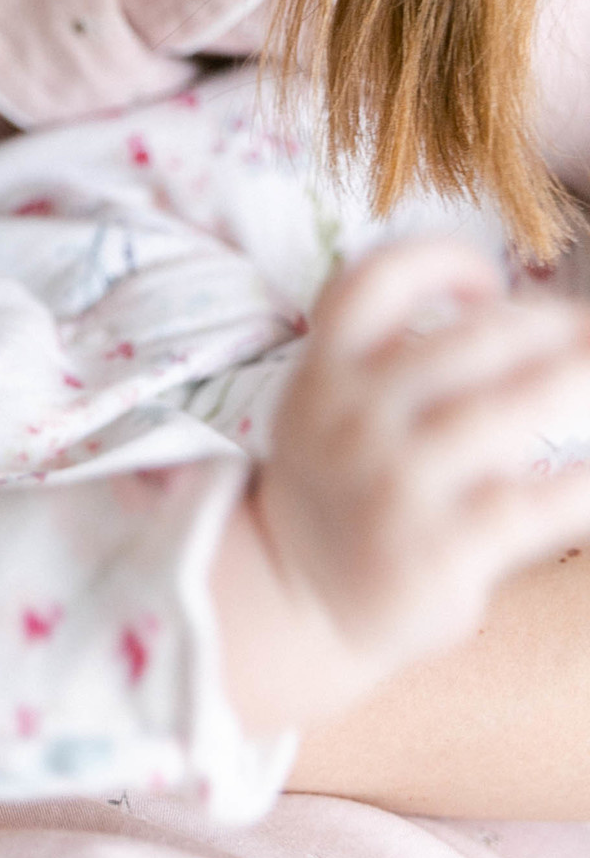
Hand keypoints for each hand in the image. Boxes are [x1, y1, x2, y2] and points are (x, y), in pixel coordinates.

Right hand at [236, 238, 589, 724]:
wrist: (296, 596)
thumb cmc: (340, 487)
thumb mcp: (325, 408)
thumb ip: (386, 356)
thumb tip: (529, 317)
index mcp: (323, 375)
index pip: (374, 281)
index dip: (443, 261)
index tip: (488, 285)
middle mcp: (353, 420)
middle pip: (473, 338)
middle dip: (550, 327)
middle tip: (581, 337)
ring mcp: (395, 483)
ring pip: (514, 407)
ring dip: (577, 380)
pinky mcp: (441, 548)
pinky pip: (546, 501)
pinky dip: (588, 483)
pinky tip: (589, 480)